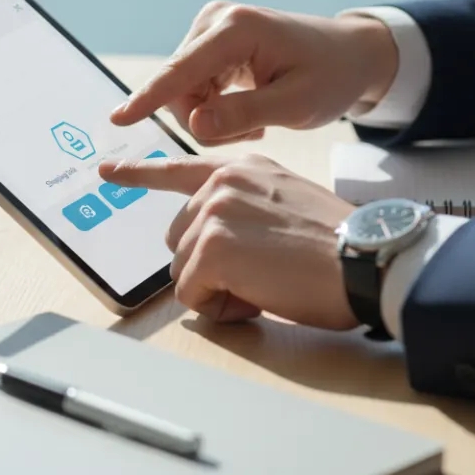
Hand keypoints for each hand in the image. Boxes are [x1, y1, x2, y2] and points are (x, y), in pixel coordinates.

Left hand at [98, 153, 358, 327]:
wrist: (366, 258)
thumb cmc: (339, 244)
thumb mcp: (286, 205)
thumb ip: (243, 211)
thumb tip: (211, 250)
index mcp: (242, 168)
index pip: (178, 168)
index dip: (139, 174)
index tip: (108, 172)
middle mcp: (222, 181)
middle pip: (180, 239)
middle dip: (210, 267)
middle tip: (263, 273)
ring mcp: (214, 211)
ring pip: (183, 270)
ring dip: (218, 288)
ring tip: (268, 283)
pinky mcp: (211, 247)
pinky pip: (193, 294)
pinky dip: (222, 307)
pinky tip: (260, 296)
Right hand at [110, 1, 397, 144]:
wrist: (350, 54)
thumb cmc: (330, 77)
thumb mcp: (296, 104)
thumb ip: (243, 115)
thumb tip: (195, 125)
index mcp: (237, 29)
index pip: (182, 71)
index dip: (149, 98)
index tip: (118, 120)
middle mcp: (215, 20)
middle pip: (179, 87)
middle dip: (206, 119)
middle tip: (254, 131)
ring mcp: (210, 28)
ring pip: (183, 91)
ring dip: (212, 116)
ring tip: (257, 120)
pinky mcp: (210, 41)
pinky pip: (193, 87)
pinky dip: (215, 107)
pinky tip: (250, 109)